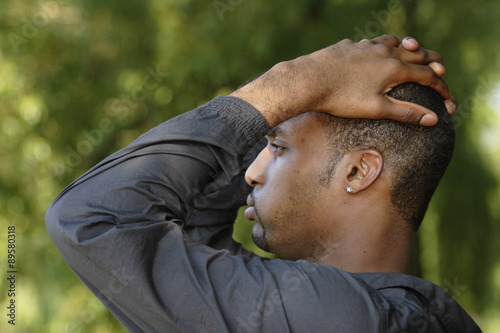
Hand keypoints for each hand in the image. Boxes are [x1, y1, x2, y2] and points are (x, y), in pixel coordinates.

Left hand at [231, 35, 453, 126]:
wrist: (309, 80)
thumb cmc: (341, 98)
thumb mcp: (376, 109)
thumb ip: (405, 112)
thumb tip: (433, 119)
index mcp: (395, 68)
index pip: (428, 75)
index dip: (441, 87)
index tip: (448, 98)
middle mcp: (385, 52)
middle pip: (417, 55)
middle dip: (432, 64)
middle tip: (441, 70)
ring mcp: (367, 45)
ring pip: (396, 43)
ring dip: (409, 50)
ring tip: (415, 53)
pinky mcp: (351, 45)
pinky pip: (373, 41)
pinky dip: (384, 45)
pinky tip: (378, 50)